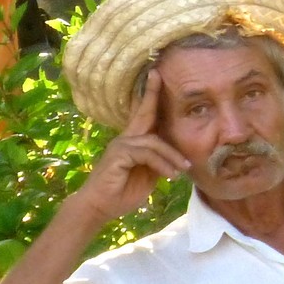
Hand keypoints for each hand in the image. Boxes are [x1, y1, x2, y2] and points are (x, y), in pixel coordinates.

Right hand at [68, 70, 191, 225]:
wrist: (99, 208)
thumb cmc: (122, 193)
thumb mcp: (147, 176)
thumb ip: (158, 162)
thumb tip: (175, 157)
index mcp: (133, 142)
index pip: (143, 116)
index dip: (150, 97)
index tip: (157, 77)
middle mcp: (126, 139)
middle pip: (143, 112)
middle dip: (152, 93)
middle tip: (158, 75)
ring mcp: (121, 145)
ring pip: (154, 141)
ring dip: (172, 156)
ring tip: (184, 169)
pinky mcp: (119, 155)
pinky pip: (147, 154)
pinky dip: (162, 164)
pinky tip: (170, 176)